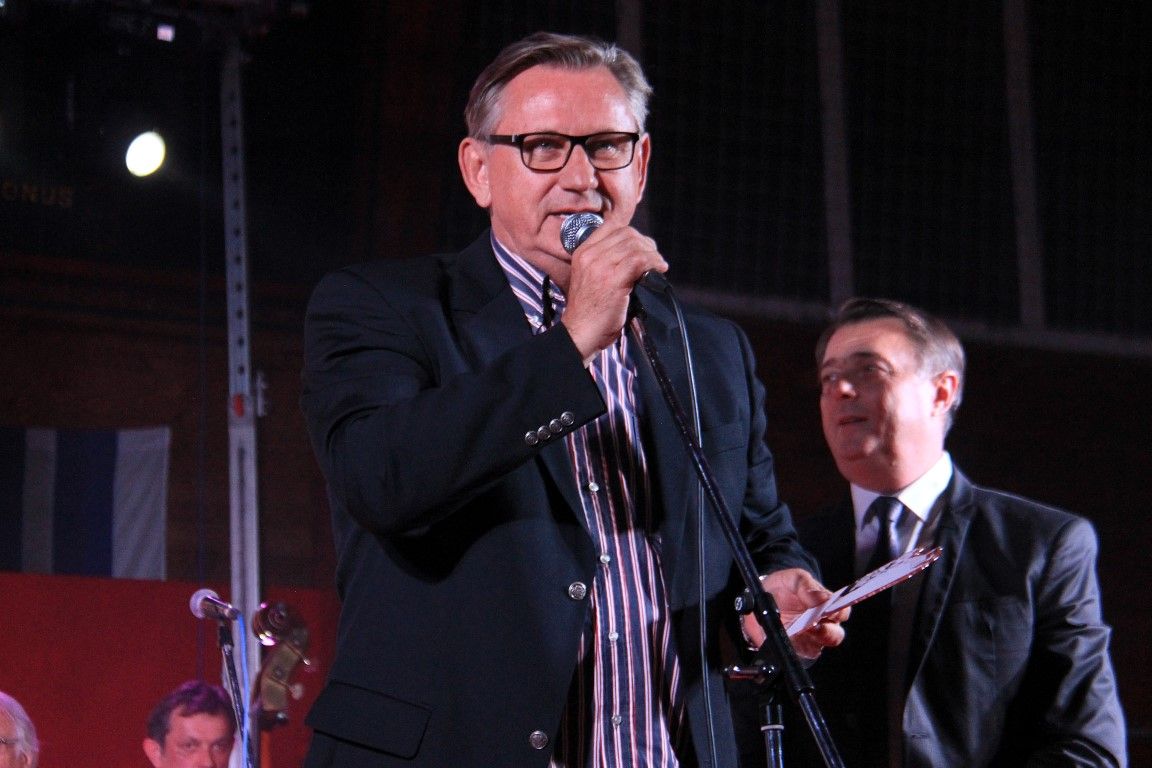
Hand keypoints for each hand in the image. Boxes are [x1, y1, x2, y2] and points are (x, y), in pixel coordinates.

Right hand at [561, 223, 667, 363]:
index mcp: (583, 252)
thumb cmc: (589, 311)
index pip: (612, 226)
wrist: (580, 332)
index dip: (633, 234)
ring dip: (653, 254)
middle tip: (654, 259)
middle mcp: (590, 255)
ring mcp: (600, 266)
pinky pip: (639, 260)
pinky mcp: (613, 279)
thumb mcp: (590, 277)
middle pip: (627, 233)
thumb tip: (635, 252)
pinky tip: (659, 271)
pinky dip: (653, 263)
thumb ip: (606, 261)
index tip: (643, 246)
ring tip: (658, 266)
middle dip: (646, 244)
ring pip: (635, 245)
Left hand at [740, 567, 847, 659]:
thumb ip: (807, 585)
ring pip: (819, 647)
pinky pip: (801, 653)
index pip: (843, 612)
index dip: (840, 613)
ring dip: (810, 640)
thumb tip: (822, 598)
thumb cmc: (783, 587)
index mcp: (826, 605)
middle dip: (827, 632)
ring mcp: (809, 638)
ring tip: (798, 630)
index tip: (829, 611)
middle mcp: (822, 624)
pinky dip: (796, 646)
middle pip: (836, 635)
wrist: (762, 597)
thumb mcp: (793, 578)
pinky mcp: (796, 648)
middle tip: (813, 624)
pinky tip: (788, 637)